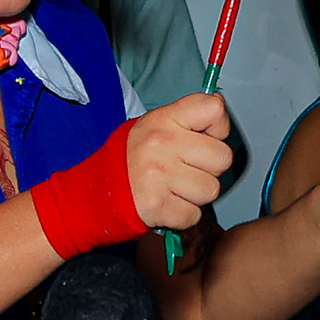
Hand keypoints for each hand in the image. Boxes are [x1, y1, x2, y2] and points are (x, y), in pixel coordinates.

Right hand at [123, 91, 235, 233]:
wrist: (96, 189)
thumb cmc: (132, 157)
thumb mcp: (155, 124)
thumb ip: (188, 115)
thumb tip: (218, 104)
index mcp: (163, 120)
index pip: (213, 110)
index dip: (218, 127)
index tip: (206, 137)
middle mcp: (162, 144)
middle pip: (222, 158)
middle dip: (210, 168)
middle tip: (187, 169)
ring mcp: (159, 176)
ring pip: (211, 190)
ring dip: (197, 194)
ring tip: (175, 187)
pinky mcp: (158, 206)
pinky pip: (194, 215)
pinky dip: (183, 215)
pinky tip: (167, 203)